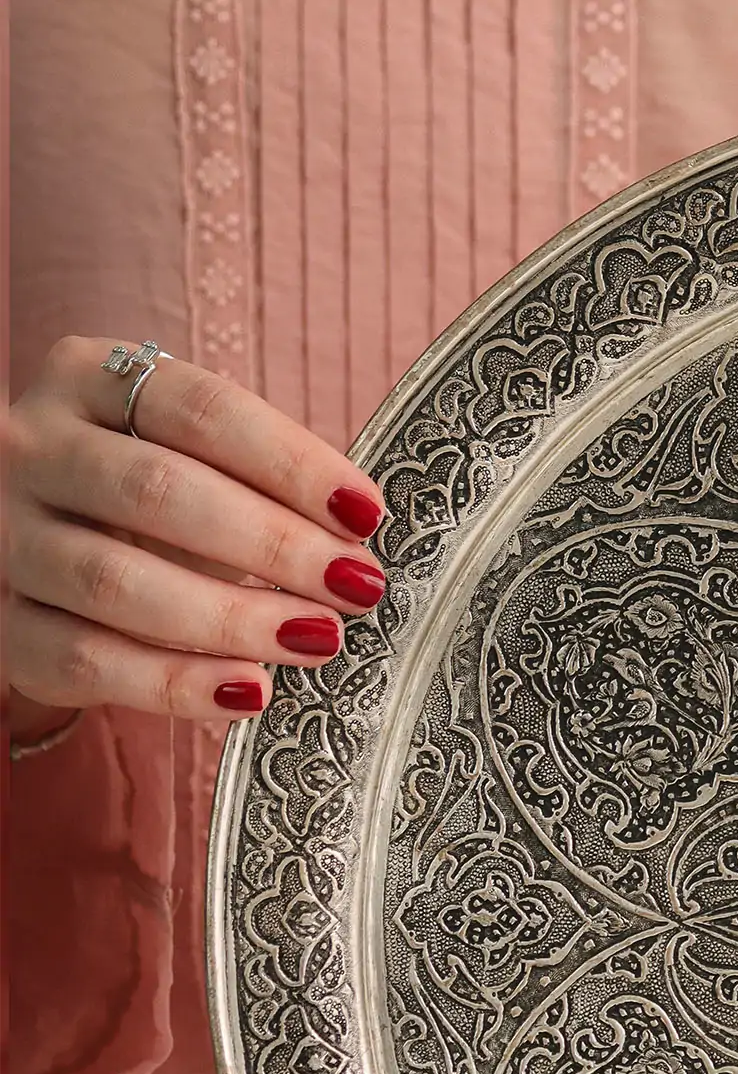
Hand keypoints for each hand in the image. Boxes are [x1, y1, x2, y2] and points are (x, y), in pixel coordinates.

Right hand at [4, 337, 386, 736]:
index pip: (197, 409)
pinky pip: (86, 660)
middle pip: (156, 490)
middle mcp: (32, 448)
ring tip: (319, 640)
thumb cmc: (151, 503)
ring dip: (231, 618)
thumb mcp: (198, 464)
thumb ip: (262, 483)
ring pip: (115, 582)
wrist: (44, 561)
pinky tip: (249, 691)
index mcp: (88, 381)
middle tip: (356, 587)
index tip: (365, 515)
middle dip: (272, 544)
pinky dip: (175, 684)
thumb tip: (360, 538)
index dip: (289, 462)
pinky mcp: (4, 625)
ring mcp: (9, 538)